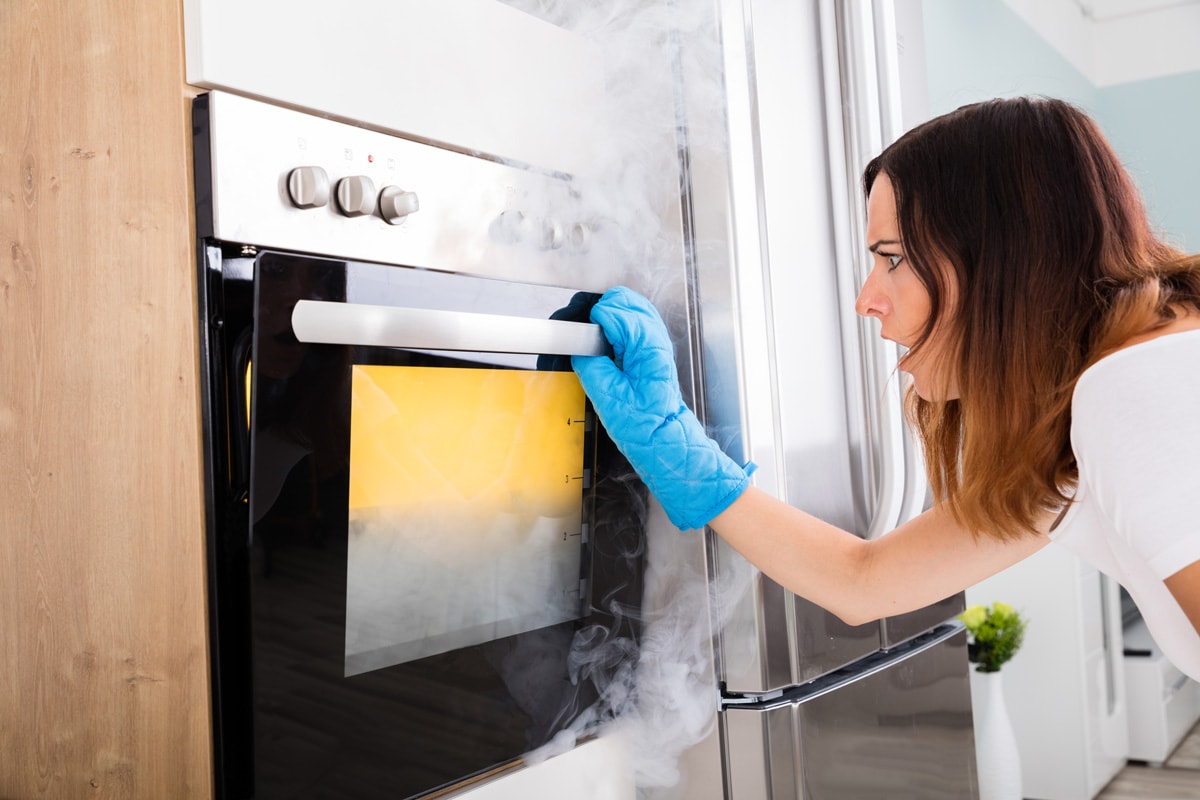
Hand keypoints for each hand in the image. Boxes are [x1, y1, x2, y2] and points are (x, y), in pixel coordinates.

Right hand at [571, 286, 752, 529]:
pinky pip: (633, 320)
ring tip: (600, 345)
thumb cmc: (643, 425)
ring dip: (609, 318)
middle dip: (602, 314)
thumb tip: (579, 346)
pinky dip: (617, 324)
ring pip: (629, 305)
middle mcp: (655, 337)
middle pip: (623, 299)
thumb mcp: (607, 398)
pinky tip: (610, 345)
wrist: (664, 439)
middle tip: (592, 342)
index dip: (593, 323)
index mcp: (647, 346)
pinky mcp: (651, 347)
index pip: (613, 310)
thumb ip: (590, 364)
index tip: (586, 344)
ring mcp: (655, 340)